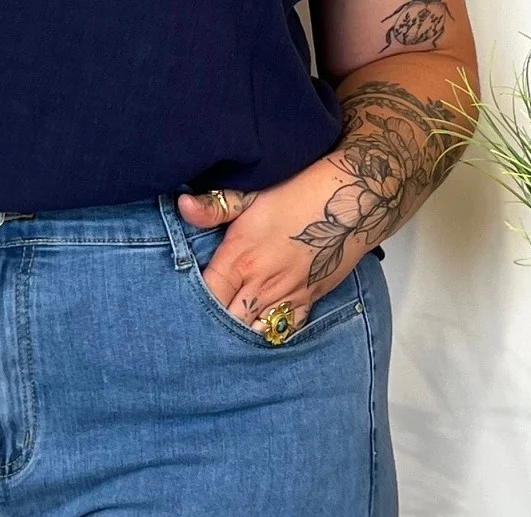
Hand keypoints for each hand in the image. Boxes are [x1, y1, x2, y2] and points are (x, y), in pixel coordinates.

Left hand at [177, 156, 369, 336]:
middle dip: (212, 327)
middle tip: (197, 330)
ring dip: (240, 334)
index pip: (207, 296)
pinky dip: (271, 335)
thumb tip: (181, 206)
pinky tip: (259, 335)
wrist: (349, 202)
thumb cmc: (298, 193)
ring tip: (224, 337)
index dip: (191, 306)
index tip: (180, 307)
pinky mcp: (309, 300)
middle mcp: (262, 284)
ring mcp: (287, 296)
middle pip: (228, 322)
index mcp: (241, 258)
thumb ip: (214, 207)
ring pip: (256, 332)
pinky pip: (286, 331)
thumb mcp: (251, 194)